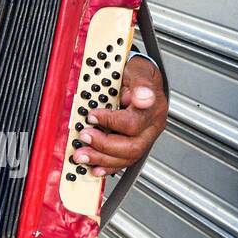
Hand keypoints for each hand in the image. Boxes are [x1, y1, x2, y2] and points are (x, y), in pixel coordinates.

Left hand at [74, 54, 167, 175]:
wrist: (142, 80)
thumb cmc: (139, 75)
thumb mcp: (139, 70)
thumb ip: (141, 83)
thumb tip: (143, 97)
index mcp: (154, 108)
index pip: (133, 122)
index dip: (110, 121)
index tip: (92, 115)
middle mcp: (152, 127)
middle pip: (132, 146)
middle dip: (104, 145)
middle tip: (84, 136)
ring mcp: (145, 138)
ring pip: (127, 158)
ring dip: (102, 159)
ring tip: (83, 155)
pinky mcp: (135, 145)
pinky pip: (124, 161)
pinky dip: (108, 167)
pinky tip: (96, 168)